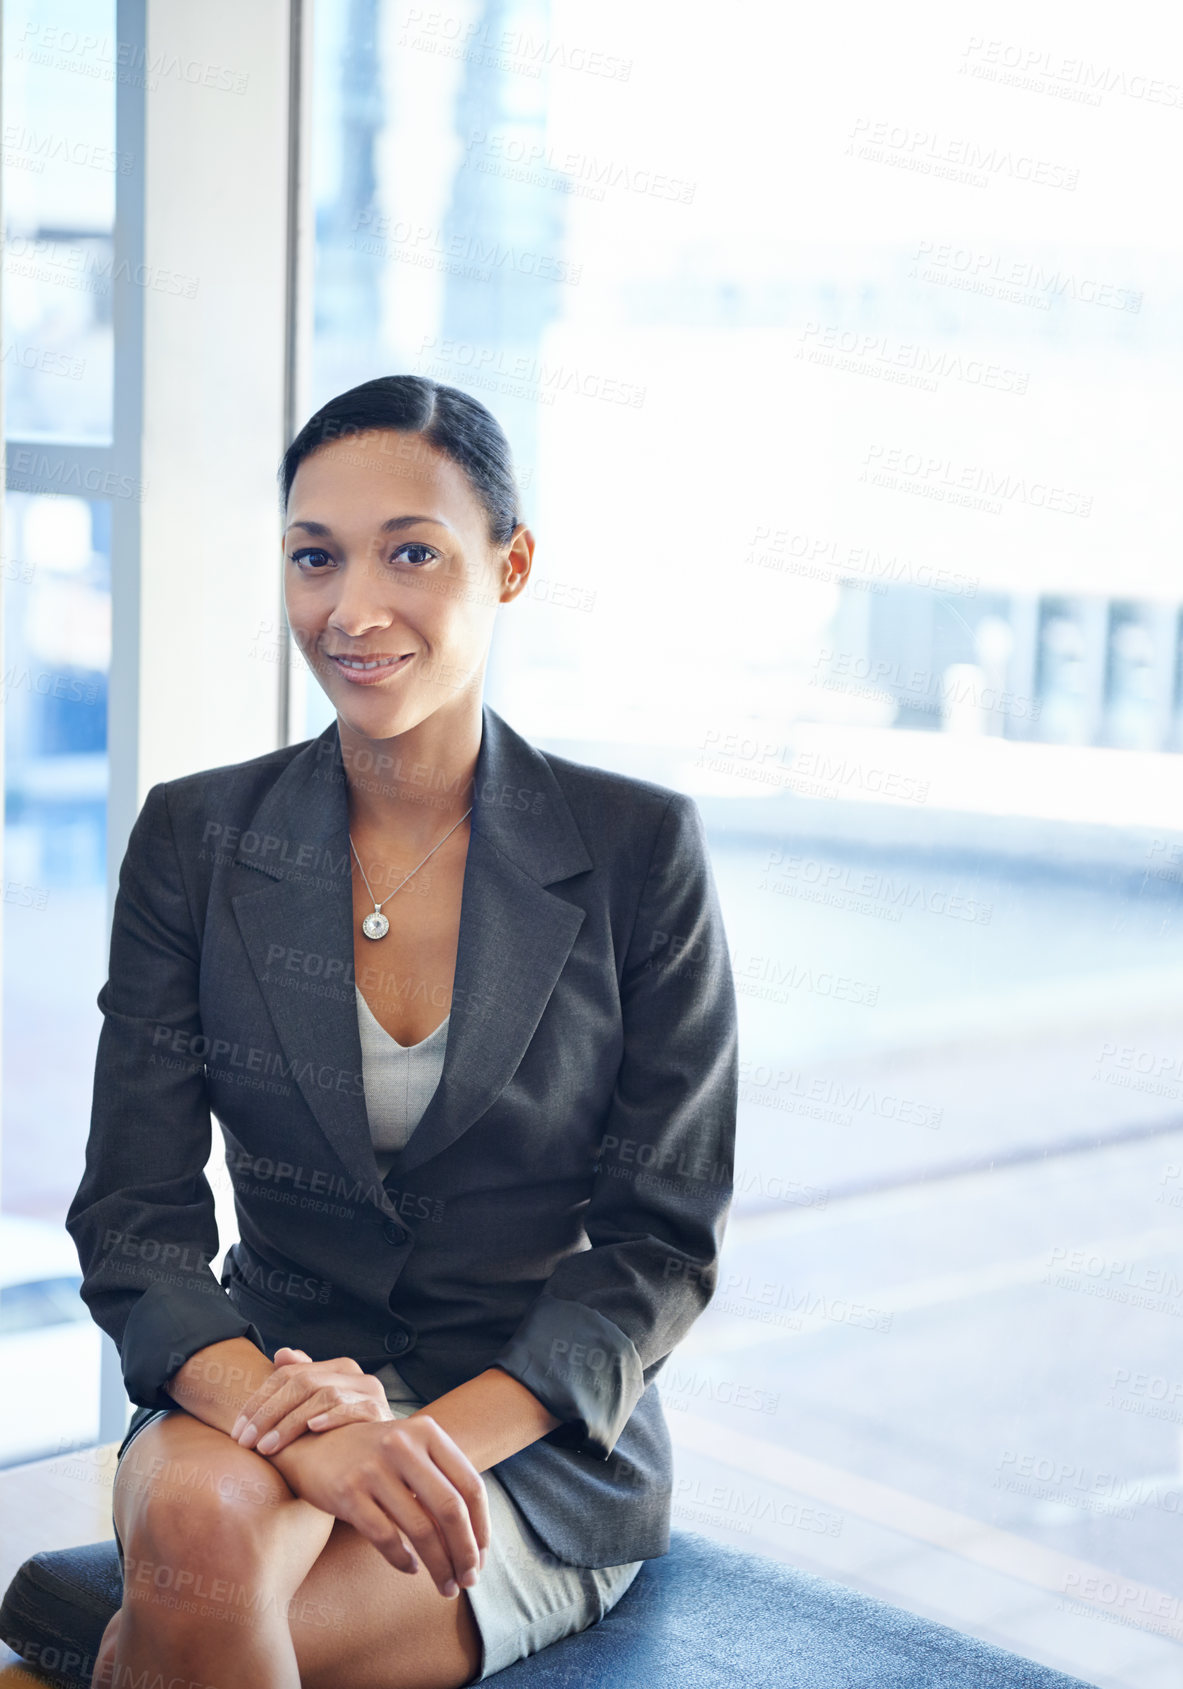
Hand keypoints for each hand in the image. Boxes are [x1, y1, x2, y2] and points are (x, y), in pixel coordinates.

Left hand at [232, 1347, 393, 1454]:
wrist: (383, 1458)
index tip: (237, 1430)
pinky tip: (312, 1430)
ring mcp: (370, 1392)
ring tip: (267, 1447)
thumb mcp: (318, 1409)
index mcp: (336, 1368)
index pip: (288, 1375)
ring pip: (323, 1395)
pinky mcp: (381, 1413)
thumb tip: (282, 1353)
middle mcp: (354, 1374)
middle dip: (268, 1413)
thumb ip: (302, 1380)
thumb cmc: (343, 1435)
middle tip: (245, 1441)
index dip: (258, 1401)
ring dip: (290, 1422)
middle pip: (302, 1383)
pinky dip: (332, 1417)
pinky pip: (354, 1409)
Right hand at [276, 1415, 490, 1598]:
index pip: (470, 1485)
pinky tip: (410, 1569)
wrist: (312, 1445)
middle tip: (469, 1580)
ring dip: (439, 1566)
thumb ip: (440, 1481)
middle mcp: (402, 1444)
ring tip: (445, 1586)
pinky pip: (386, 1538)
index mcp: (427, 1432)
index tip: (482, 1557)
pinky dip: (403, 1560)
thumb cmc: (373, 1456)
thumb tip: (475, 1538)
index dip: (482, 1527)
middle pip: (450, 1510)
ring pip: (421, 1530)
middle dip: (465, 1552)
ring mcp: (374, 1468)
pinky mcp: (347, 1492)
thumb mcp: (410, 1451)